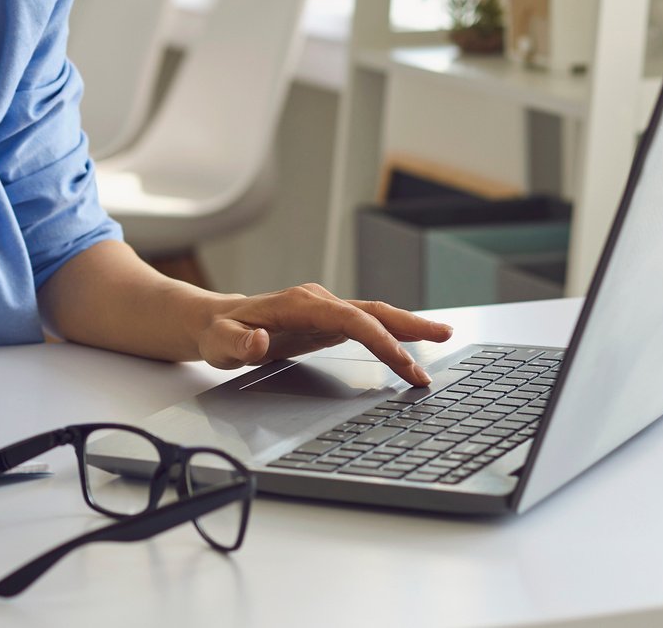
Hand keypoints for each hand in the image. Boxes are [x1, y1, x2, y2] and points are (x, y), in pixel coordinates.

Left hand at [193, 283, 453, 386]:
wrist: (217, 323)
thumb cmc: (220, 334)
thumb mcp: (221, 344)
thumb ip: (238, 343)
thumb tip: (258, 340)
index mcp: (300, 304)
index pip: (351, 319)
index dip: (380, 339)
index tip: (403, 361)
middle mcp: (318, 301)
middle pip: (372, 310)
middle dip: (409, 325)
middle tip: (444, 336)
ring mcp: (325, 309)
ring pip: (374, 314)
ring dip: (407, 325)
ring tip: (442, 335)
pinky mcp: (327, 320)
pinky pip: (366, 323)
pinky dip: (391, 331)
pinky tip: (411, 341)